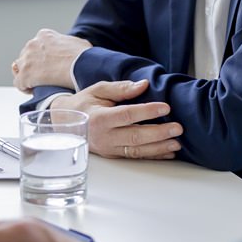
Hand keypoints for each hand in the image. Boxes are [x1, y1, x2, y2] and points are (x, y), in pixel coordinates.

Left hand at [11, 29, 91, 90]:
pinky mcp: (25, 75)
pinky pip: (19, 83)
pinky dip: (25, 88)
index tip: (49, 66)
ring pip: (20, 68)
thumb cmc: (83, 56)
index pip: (37, 46)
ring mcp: (27, 59)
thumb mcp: (79, 43)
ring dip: (28, 76)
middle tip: (45, 76)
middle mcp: (33, 44)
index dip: (42, 58)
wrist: (81, 67)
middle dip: (34, 66)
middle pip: (27, 56)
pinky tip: (35, 91)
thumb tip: (73, 49)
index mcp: (44, 35)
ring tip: (38, 85)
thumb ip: (70, 44)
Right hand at [53, 80, 183, 159]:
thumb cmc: (84, 103)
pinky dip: (153, 156)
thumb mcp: (98, 90)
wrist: (64, 123)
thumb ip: (121, 88)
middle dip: (159, 133)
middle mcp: (104, 137)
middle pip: (135, 136)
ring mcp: (109, 148)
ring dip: (159, 148)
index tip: (165, 107)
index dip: (147, 111)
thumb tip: (143, 85)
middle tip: (177, 128)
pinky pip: (135, 156)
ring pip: (137, 150)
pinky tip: (168, 152)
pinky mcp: (114, 155)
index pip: (127, 115)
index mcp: (99, 118)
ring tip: (176, 142)